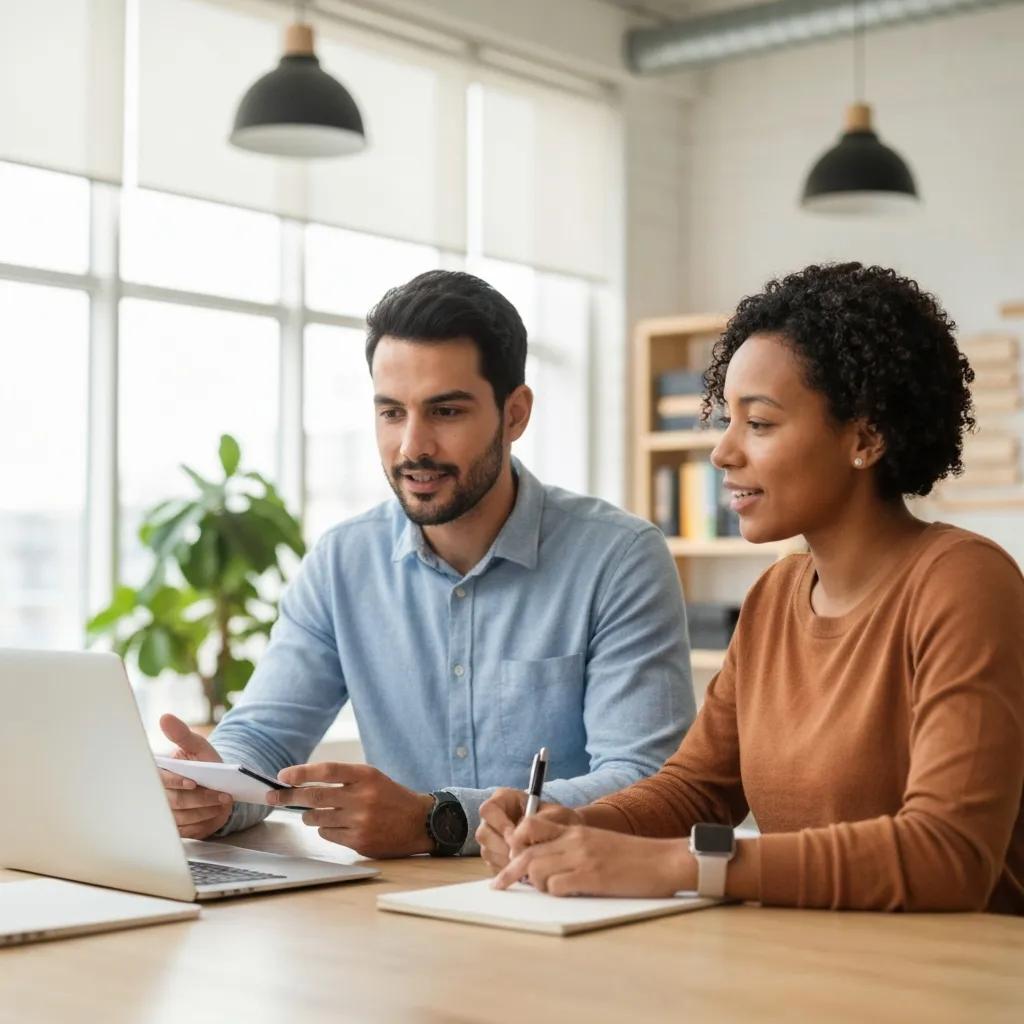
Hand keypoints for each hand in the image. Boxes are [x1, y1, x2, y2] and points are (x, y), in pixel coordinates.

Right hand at [158, 713, 232, 839]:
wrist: (218, 785)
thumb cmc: (205, 763)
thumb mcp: (198, 747)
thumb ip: (182, 734)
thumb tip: (164, 717)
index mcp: (159, 773)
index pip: (160, 780)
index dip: (175, 782)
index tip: (192, 782)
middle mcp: (159, 795)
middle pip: (173, 802)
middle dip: (200, 798)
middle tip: (222, 795)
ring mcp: (166, 814)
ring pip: (182, 818)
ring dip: (206, 810)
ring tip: (224, 801)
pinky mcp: (176, 828)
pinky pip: (188, 830)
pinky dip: (205, 822)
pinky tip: (217, 812)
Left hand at [270, 762, 435, 858]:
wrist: (419, 822)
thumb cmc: (390, 797)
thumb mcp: (371, 778)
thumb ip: (342, 779)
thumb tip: (302, 783)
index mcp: (366, 776)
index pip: (326, 771)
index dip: (301, 773)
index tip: (282, 776)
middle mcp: (362, 797)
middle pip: (314, 796)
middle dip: (289, 796)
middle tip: (274, 796)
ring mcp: (360, 821)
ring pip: (316, 819)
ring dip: (308, 815)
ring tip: (314, 812)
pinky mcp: (359, 842)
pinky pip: (328, 835)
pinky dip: (325, 829)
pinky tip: (337, 825)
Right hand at [476, 788, 581, 873]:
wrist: (566, 838)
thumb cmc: (560, 820)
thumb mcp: (554, 815)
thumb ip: (534, 823)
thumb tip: (515, 842)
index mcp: (504, 800)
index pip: (488, 810)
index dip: (499, 824)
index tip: (514, 836)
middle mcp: (494, 819)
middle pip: (483, 833)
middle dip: (502, 846)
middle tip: (521, 854)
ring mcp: (493, 838)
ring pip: (487, 851)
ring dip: (505, 859)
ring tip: (527, 860)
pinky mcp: (496, 856)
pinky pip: (493, 865)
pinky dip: (507, 868)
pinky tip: (524, 867)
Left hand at [492, 816, 693, 897]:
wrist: (662, 861)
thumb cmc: (631, 856)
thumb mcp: (596, 842)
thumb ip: (570, 847)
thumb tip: (540, 865)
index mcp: (574, 829)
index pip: (531, 826)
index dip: (516, 842)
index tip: (510, 857)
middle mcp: (573, 840)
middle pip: (526, 852)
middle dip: (509, 871)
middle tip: (499, 886)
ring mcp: (581, 858)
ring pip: (536, 870)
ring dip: (537, 885)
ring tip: (552, 890)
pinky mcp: (591, 877)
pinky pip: (556, 887)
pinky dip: (554, 894)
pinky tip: (567, 894)